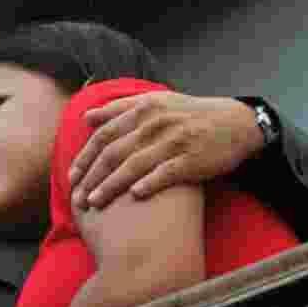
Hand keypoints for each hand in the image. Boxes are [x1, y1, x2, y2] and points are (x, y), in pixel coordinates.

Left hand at [67, 92, 263, 209]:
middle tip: (77, 198)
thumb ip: (120, 108)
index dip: (85, 157)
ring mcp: (174, 141)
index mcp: (144, 109)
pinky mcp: (192, 159)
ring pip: (134, 165)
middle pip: (114, 152)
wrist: (236, 124)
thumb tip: (87, 117)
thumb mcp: (157, 103)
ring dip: (111, 186)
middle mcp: (156, 124)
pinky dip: (149, 184)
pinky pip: (165, 174)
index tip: (71, 178)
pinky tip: (134, 196)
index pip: (104, 135)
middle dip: (91, 177)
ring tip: (94, 203)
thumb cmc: (190, 116)